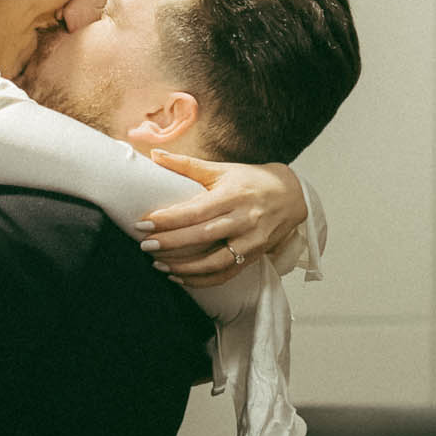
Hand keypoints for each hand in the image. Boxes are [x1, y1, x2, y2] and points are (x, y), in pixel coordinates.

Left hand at [138, 153, 307, 279]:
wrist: (292, 196)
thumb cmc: (251, 181)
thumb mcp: (222, 170)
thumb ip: (187, 165)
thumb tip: (154, 154)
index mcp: (234, 195)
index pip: (196, 210)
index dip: (168, 219)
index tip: (144, 223)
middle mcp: (244, 219)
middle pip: (202, 236)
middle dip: (171, 243)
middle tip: (145, 246)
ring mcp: (251, 241)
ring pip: (214, 262)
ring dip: (184, 267)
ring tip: (158, 265)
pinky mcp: (253, 257)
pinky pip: (225, 275)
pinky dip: (201, 280)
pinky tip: (179, 277)